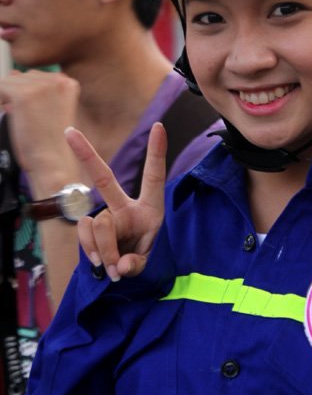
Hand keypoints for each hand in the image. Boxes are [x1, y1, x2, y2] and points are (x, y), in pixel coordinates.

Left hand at [0, 70, 79, 192]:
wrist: (55, 163)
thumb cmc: (53, 145)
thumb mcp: (50, 112)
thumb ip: (35, 92)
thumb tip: (13, 74)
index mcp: (68, 84)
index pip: (37, 78)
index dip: (27, 94)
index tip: (27, 110)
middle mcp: (58, 80)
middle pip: (23, 77)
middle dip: (17, 94)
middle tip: (22, 117)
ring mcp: (41, 86)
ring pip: (10, 81)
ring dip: (7, 98)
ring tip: (17, 118)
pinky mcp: (24, 95)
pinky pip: (1, 88)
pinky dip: (0, 101)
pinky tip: (8, 114)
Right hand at [65, 122, 166, 280]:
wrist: (126, 268)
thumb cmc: (143, 255)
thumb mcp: (148, 261)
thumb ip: (136, 264)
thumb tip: (118, 266)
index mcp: (149, 208)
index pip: (153, 176)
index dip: (156, 152)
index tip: (159, 126)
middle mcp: (125, 206)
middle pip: (103, 178)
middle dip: (86, 154)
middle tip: (69, 131)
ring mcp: (105, 216)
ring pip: (99, 224)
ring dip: (105, 249)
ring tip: (113, 267)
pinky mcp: (89, 228)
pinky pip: (84, 233)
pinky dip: (91, 250)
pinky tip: (98, 262)